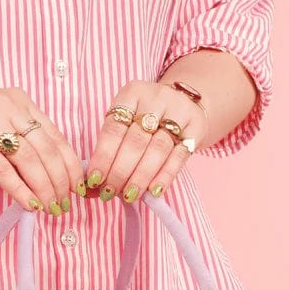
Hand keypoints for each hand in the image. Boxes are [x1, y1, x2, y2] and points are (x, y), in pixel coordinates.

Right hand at [0, 85, 84, 214]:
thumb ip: (22, 147)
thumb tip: (53, 179)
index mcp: (20, 102)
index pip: (57, 137)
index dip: (71, 167)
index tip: (78, 191)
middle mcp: (8, 106)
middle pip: (47, 150)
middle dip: (61, 182)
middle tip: (65, 206)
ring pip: (30, 160)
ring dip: (45, 189)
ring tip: (51, 209)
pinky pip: (4, 170)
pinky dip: (20, 191)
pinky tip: (30, 206)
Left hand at [84, 79, 208, 203]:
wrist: (183, 102)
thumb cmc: (145, 117)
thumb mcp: (126, 119)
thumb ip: (110, 147)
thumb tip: (92, 183)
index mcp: (132, 93)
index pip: (114, 129)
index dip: (103, 157)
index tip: (95, 181)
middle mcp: (156, 99)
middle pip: (136, 141)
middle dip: (120, 171)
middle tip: (110, 193)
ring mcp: (179, 112)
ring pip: (157, 150)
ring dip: (141, 177)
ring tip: (129, 195)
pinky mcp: (196, 128)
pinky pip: (179, 157)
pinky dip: (165, 176)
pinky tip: (153, 192)